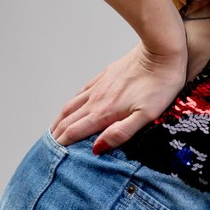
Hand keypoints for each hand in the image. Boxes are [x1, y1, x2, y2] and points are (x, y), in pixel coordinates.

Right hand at [51, 37, 187, 153]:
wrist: (161, 51)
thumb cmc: (160, 84)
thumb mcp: (147, 115)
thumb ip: (121, 132)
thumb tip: (97, 148)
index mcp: (104, 112)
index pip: (74, 132)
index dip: (61, 146)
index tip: (52, 157)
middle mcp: (96, 100)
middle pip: (68, 120)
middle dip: (56, 136)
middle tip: (48, 149)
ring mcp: (99, 87)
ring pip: (71, 106)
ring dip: (59, 120)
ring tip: (53, 131)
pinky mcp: (105, 76)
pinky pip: (81, 92)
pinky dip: (71, 103)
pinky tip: (72, 106)